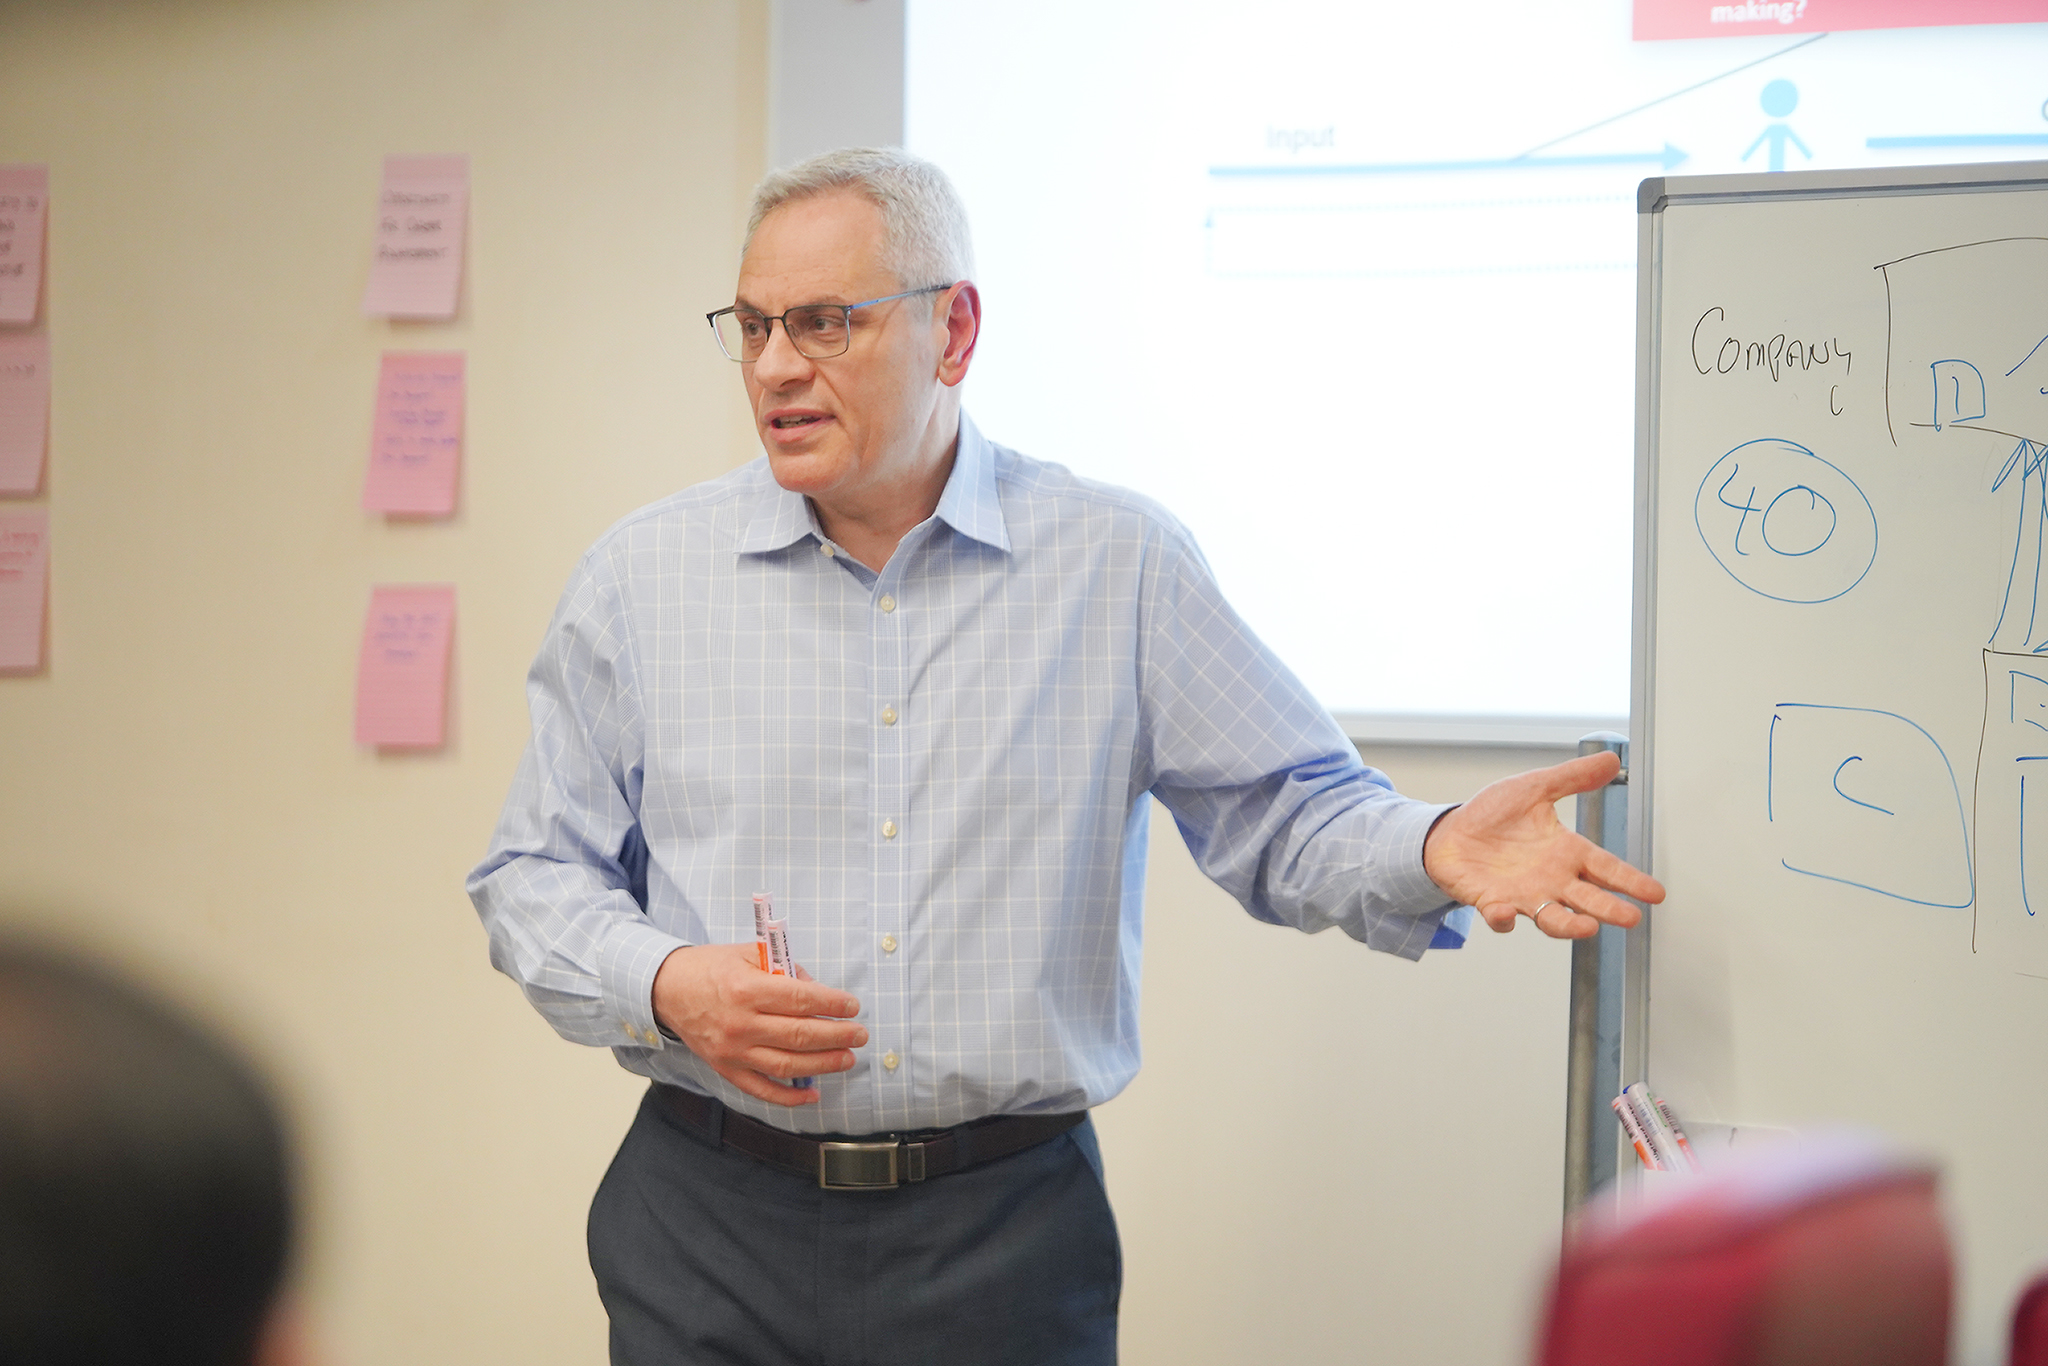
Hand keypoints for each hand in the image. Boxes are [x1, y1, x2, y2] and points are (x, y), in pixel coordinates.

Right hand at [651, 944, 866, 1106]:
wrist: (666, 989)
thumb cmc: (710, 968)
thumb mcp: (748, 954)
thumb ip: (783, 969)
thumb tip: (816, 990)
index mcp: (745, 989)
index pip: (800, 999)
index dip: (832, 1004)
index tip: (852, 1006)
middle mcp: (739, 1024)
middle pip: (799, 1035)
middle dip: (837, 1036)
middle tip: (860, 1034)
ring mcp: (732, 1051)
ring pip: (786, 1065)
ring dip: (823, 1064)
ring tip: (847, 1058)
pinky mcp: (726, 1069)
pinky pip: (762, 1090)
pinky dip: (789, 1097)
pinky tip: (812, 1094)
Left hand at [1421, 750, 1665, 938]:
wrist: (1450, 833)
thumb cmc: (1492, 815)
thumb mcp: (1533, 787)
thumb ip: (1572, 778)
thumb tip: (1610, 759)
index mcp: (1564, 851)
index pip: (1606, 867)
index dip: (1630, 880)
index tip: (1655, 893)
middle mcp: (1550, 879)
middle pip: (1588, 898)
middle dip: (1609, 908)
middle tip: (1630, 918)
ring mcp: (1523, 895)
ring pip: (1553, 917)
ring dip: (1568, 925)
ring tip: (1587, 927)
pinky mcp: (1492, 902)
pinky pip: (1501, 916)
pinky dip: (1503, 918)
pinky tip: (1506, 913)